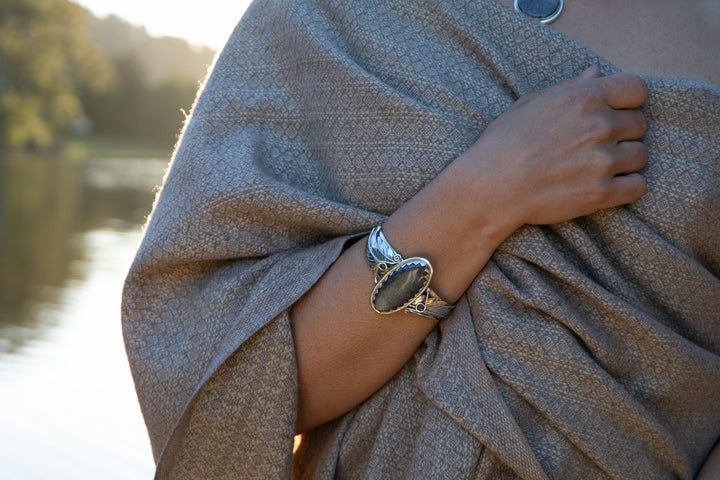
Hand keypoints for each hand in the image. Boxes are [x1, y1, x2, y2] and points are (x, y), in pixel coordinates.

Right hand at [457, 66, 647, 234]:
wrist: (490, 187)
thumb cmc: (503, 143)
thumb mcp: (531, 104)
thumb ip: (569, 88)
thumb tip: (595, 74)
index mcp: (584, 98)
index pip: (637, 90)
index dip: (627, 102)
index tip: (613, 113)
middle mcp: (599, 126)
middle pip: (639, 124)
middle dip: (622, 133)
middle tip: (596, 145)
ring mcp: (603, 160)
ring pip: (640, 156)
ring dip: (624, 161)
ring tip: (596, 167)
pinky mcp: (602, 193)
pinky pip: (638, 187)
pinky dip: (626, 188)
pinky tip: (605, 186)